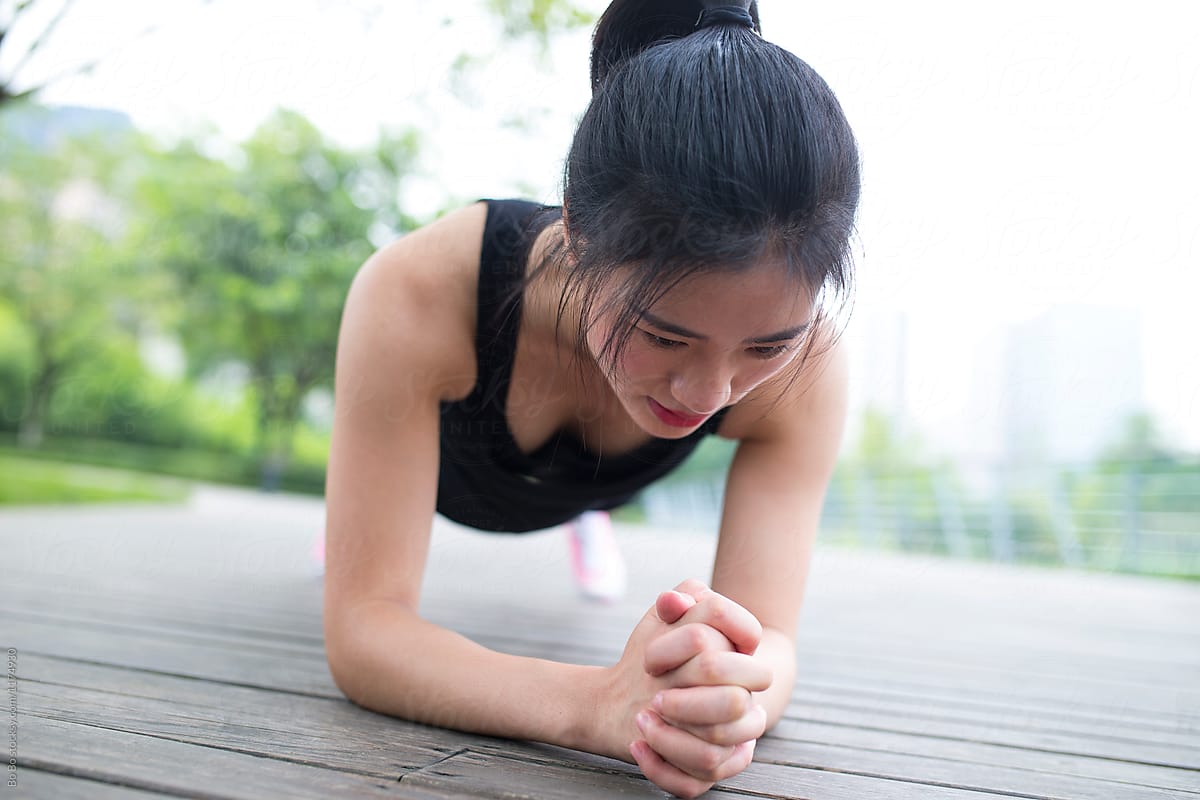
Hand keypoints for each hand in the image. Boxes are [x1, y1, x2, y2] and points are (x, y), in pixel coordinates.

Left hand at [631, 580, 771, 797]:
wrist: (627, 694)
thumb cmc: (656, 652)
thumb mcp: (662, 620)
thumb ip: (676, 601)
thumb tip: (673, 601)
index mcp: (743, 664)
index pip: (744, 650)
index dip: (696, 646)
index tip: (653, 655)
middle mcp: (745, 706)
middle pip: (732, 703)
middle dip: (687, 700)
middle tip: (653, 695)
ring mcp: (731, 744)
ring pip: (713, 752)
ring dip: (669, 737)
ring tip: (642, 720)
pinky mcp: (707, 775)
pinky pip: (693, 784)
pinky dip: (659, 767)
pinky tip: (638, 746)